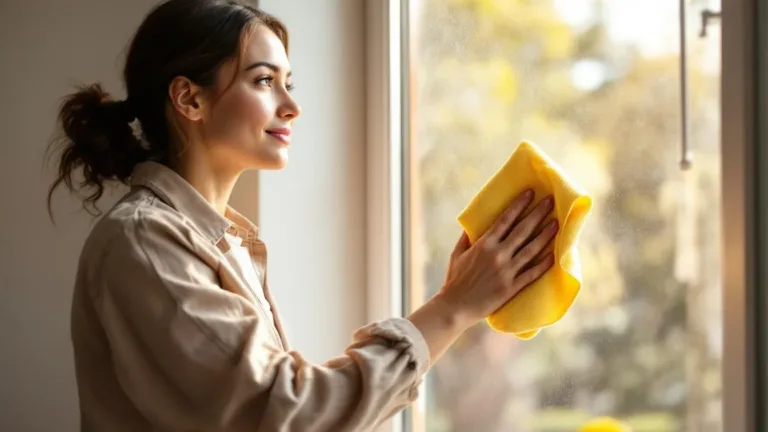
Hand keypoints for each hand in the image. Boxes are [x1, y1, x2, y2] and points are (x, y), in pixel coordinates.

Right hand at [438, 189, 558, 327]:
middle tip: (550, 202)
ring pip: (531, 249)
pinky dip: (543, 264)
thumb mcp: (457, 254)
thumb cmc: (454, 279)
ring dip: (545, 235)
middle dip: (537, 214)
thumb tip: (474, 224)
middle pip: (522, 230)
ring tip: (556, 223)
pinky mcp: (511, 287)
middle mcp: (498, 255)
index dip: (519, 205)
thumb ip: (467, 238)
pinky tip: (553, 255)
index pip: (505, 220)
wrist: (455, 306)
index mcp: (484, 244)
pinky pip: (532, 273)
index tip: (530, 193)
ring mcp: (506, 271)